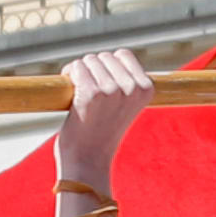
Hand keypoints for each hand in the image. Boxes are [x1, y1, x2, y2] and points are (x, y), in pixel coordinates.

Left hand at [53, 47, 151, 201]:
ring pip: (89, 60)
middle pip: (105, 56)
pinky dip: (69, 74)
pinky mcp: (91, 94)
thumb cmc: (102, 133)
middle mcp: (131, 89)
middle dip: (92, 69)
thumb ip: (125, 82)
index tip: (101, 82)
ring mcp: (112, 91)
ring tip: (78, 94)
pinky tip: (70, 92)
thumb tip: (112, 57)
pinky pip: (77, 68)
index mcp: (146, 89)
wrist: (87, 161)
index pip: (124, 55)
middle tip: (86, 92)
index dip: (107, 66)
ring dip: (79, 72)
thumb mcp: (124, 106)